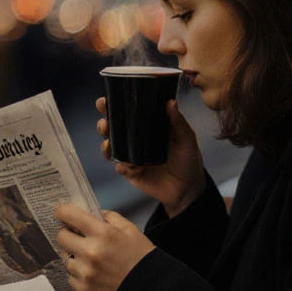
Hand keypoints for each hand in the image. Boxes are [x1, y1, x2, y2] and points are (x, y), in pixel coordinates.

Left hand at [55, 204, 154, 290]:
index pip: (67, 214)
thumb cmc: (141, 257)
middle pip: (60, 236)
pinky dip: (79, 273)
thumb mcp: (130, 229)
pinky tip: (94, 273)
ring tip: (91, 259)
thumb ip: (109, 217)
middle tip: (78, 237)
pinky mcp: (83, 290)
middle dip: (68, 234)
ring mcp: (85, 273)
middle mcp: (90, 252)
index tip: (62, 213)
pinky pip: (71, 276)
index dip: (62, 211)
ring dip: (75, 256)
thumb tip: (91, 213)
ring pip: (65, 257)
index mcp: (102, 233)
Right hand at [96, 97, 206, 216]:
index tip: (105, 102)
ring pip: (112, 148)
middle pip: (113, 128)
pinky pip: (120, 167)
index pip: (128, 113)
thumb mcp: (186, 138)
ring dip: (106, 145)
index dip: (114, 105)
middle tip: (105, 124)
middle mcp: (136, 139)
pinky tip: (127, 165)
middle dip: (104, 124)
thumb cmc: (187, 159)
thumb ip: (178, 122)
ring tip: (108, 145)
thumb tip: (170, 102)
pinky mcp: (131, 172)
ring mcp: (131, 156)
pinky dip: (121, 165)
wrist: (188, 188)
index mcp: (147, 126)